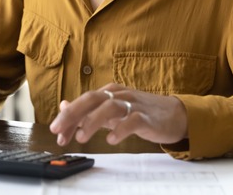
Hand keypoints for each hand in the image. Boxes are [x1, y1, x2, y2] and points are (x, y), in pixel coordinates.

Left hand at [49, 83, 187, 145]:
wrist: (175, 114)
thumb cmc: (141, 112)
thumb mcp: (112, 109)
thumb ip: (89, 109)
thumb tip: (64, 106)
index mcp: (110, 93)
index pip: (84, 101)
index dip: (68, 116)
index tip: (56, 132)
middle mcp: (120, 95)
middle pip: (92, 99)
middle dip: (73, 114)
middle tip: (57, 130)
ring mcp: (134, 105)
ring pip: (110, 107)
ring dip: (93, 121)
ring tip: (81, 137)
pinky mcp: (147, 117)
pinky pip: (132, 120)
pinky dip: (120, 129)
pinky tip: (111, 139)